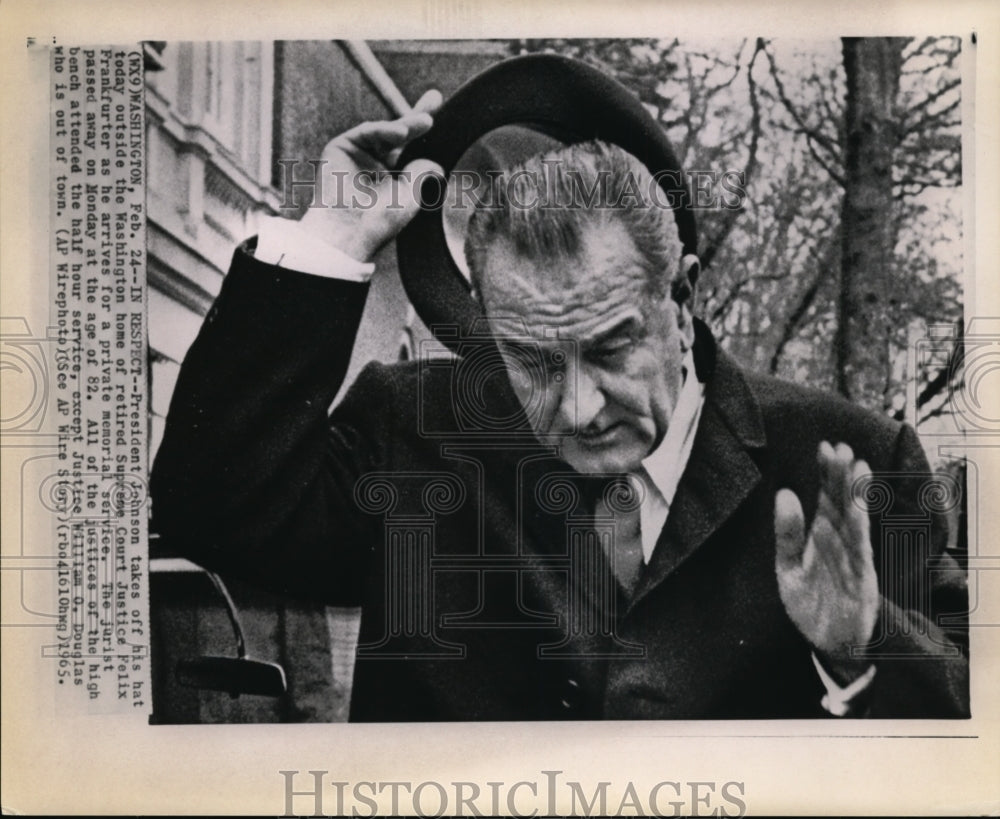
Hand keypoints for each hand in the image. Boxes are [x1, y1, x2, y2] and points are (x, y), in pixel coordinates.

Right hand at [298, 89, 444, 261]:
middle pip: (399, 135)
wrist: (349, 230)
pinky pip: (367, 132)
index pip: (411, 151)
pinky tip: (401, 132)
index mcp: (393, 178)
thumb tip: (436, 162)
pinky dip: (384, 129)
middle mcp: (376, 165)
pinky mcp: (342, 147)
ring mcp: (358, 155)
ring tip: (425, 123)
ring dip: (406, 125)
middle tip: (435, 99)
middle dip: (418, 117)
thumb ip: (422, 172)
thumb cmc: (380, 221)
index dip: (424, 134)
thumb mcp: (410, 196)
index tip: (441, 116)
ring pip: (385, 132)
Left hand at [774, 441, 878, 683]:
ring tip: (855, 465)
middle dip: (840, 475)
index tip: (823, 447)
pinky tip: (855, 506)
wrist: (828, 644)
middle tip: (839, 446)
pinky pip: (859, 547)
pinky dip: (858, 526)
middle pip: (840, 502)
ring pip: (854, 519)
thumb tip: (784, 493)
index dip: (825, 473)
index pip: (824, 497)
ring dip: (854, 493)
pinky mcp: (861, 577)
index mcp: (820, 536)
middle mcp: (838, 542)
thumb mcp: (788, 569)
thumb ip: (786, 535)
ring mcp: (852, 558)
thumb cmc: (809, 603)